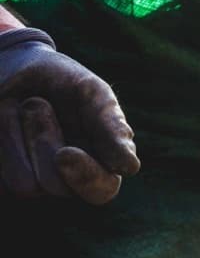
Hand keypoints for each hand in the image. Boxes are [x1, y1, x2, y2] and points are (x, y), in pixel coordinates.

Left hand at [0, 28, 139, 204]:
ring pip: (27, 186)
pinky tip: (6, 121)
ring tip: (26, 108)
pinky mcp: (8, 178)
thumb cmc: (62, 80)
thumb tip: (130, 167)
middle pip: (57, 186)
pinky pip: (4, 177)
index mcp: (103, 165)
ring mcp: (36, 183)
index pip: (101, 190)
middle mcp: (71, 180)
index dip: (85, 177)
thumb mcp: (92, 93)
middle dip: (45, 142)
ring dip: (20, 139)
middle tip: (40, 103)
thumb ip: (112, 127)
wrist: (15, 67)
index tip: (65, 153)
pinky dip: (3, 141)